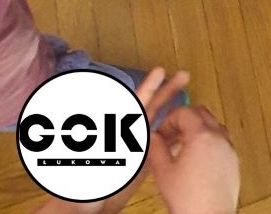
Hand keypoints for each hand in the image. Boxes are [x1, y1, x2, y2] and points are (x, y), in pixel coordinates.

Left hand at [34, 69, 189, 213]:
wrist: (88, 212)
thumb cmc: (85, 186)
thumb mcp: (91, 161)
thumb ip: (98, 146)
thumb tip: (82, 132)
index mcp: (118, 131)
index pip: (135, 105)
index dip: (148, 87)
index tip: (159, 71)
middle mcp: (129, 136)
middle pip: (151, 109)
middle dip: (167, 91)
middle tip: (183, 75)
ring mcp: (137, 148)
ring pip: (160, 125)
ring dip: (174, 111)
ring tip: (188, 96)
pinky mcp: (143, 163)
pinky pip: (163, 145)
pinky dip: (175, 135)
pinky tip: (187, 130)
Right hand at [150, 104, 239, 213]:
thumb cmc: (187, 199)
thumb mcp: (163, 172)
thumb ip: (156, 149)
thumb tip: (153, 137)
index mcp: (201, 135)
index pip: (185, 112)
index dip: (169, 120)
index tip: (161, 133)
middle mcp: (219, 137)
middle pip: (202, 113)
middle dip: (184, 119)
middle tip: (170, 134)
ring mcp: (229, 148)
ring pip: (214, 125)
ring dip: (198, 128)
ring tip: (183, 146)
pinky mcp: (233, 160)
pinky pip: (222, 140)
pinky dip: (209, 140)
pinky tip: (197, 158)